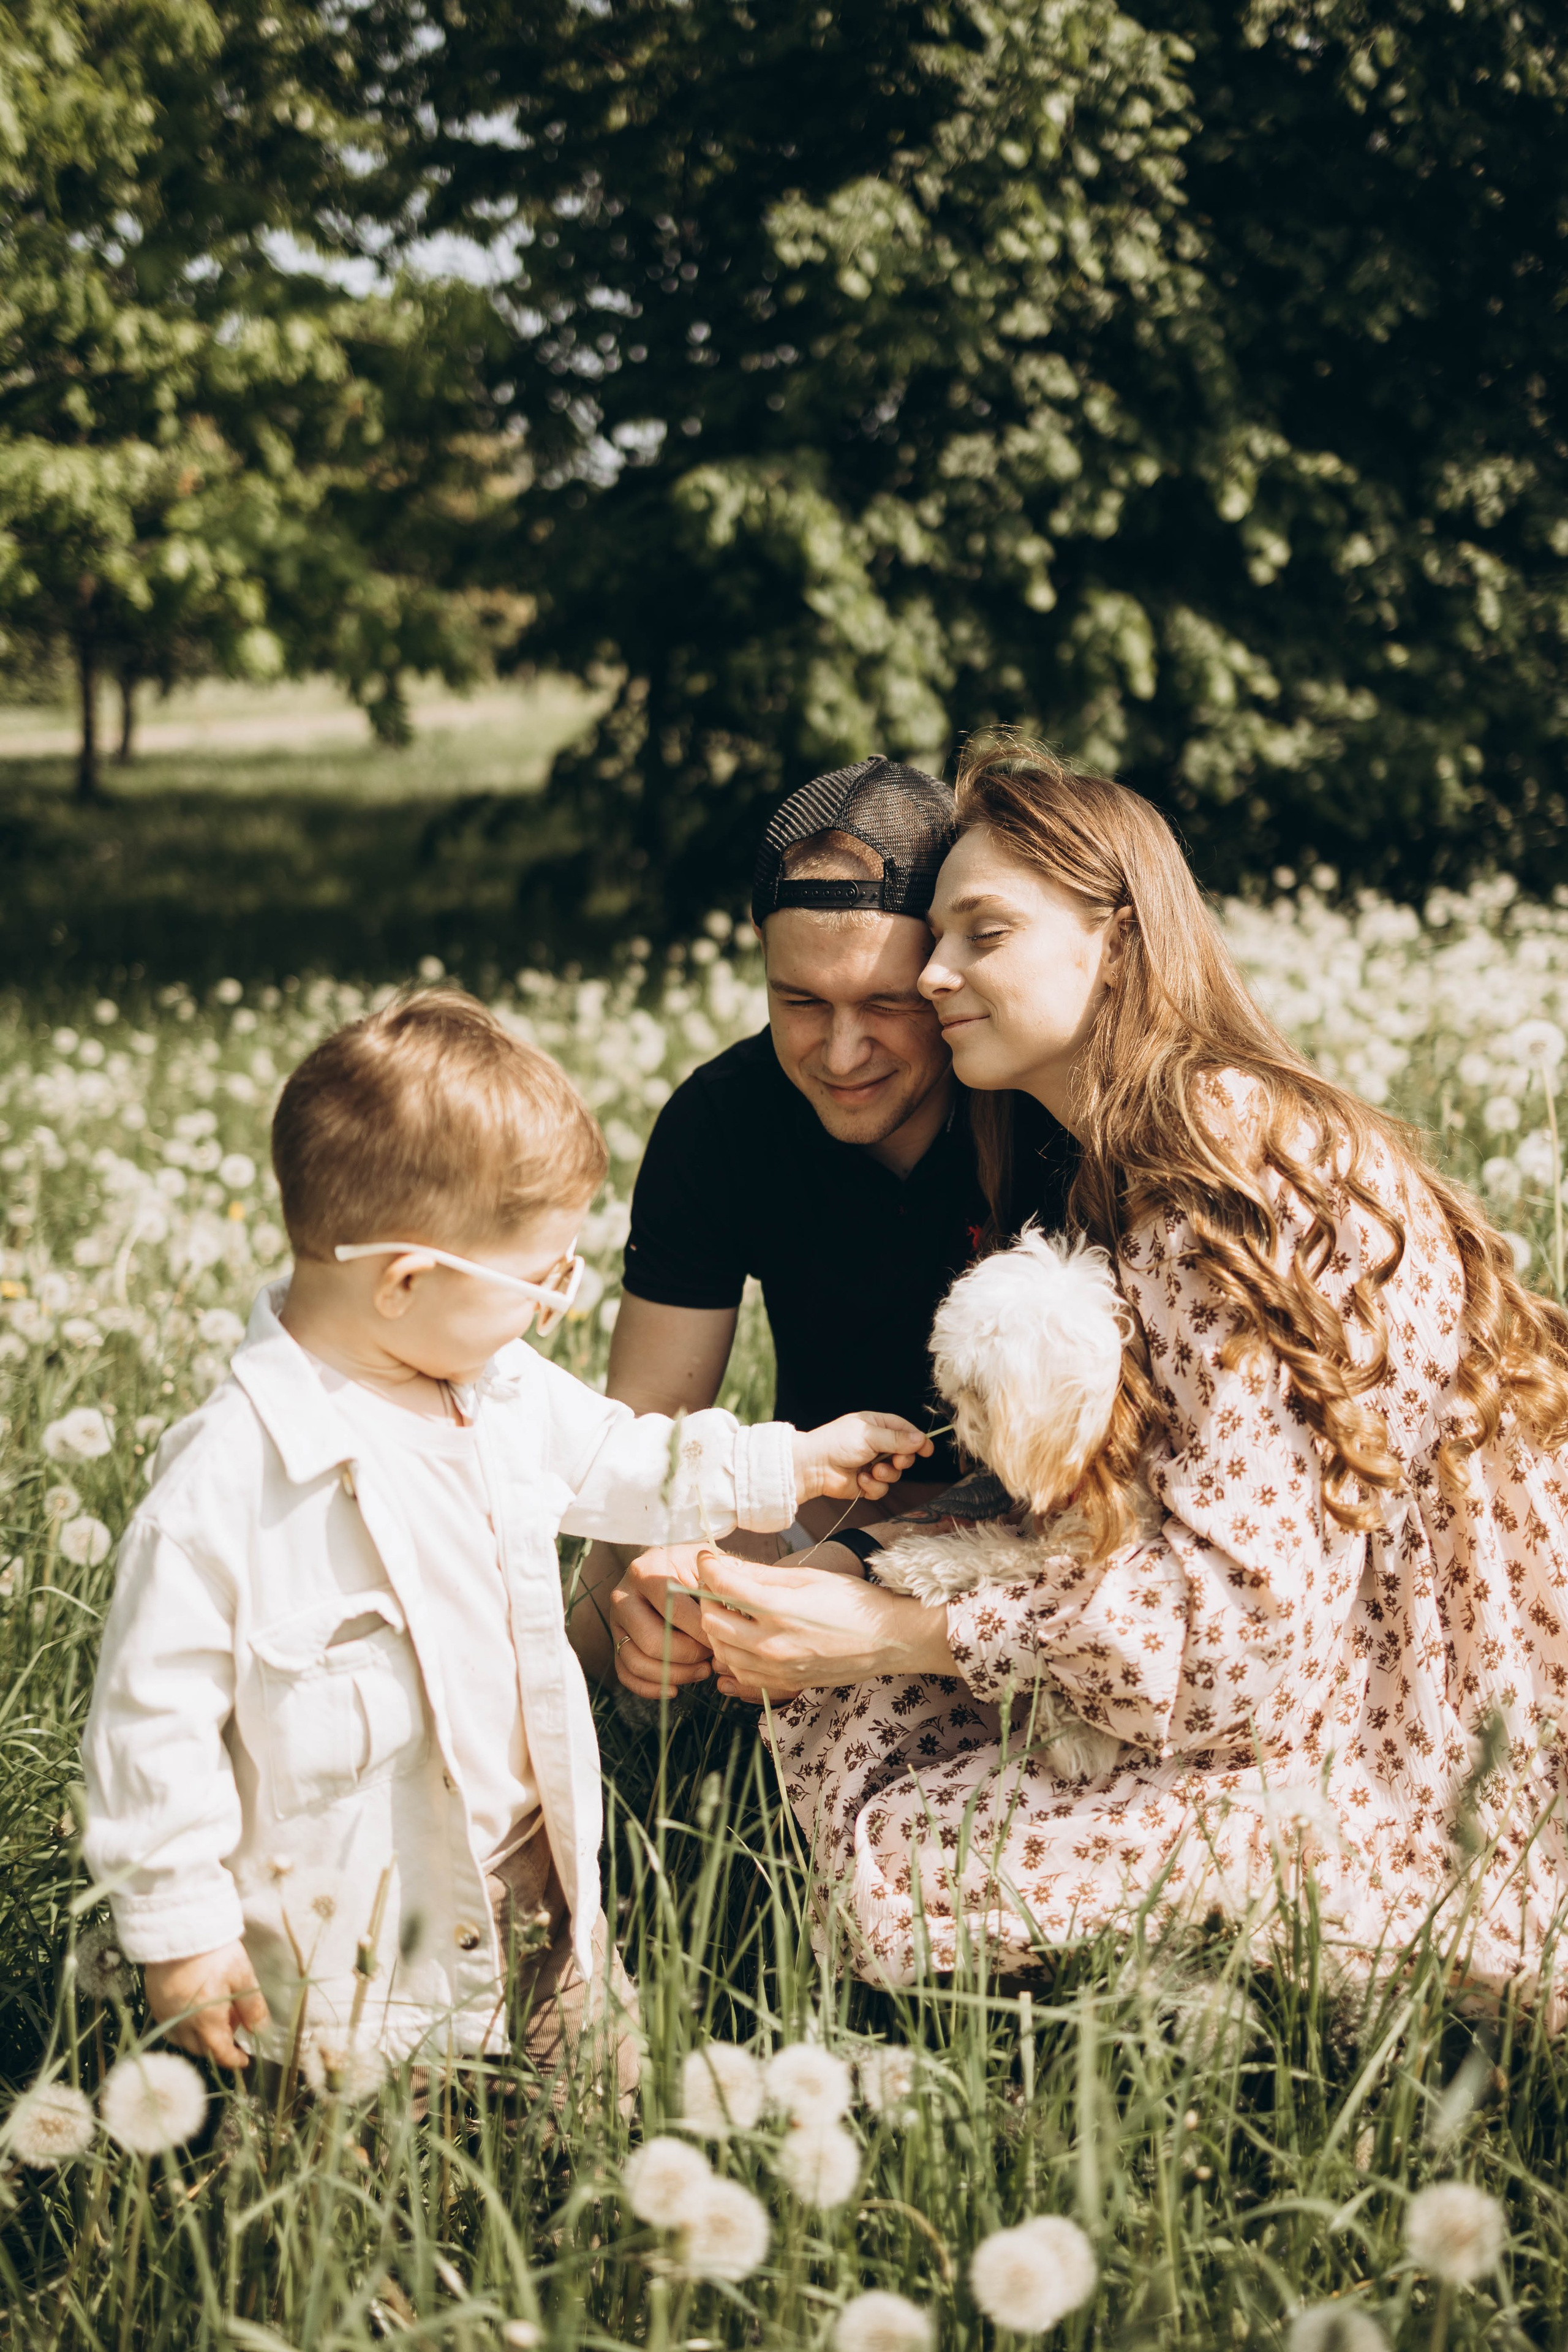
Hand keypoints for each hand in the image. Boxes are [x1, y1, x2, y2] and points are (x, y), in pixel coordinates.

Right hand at [144, 1942, 268, 2071]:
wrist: (179, 1930)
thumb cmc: (215, 1953)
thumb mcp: (242, 1976)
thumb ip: (252, 2007)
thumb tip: (260, 2030)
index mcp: (206, 2022)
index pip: (221, 2054)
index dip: (234, 2060)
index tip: (244, 2059)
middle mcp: (183, 2025)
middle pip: (202, 2049)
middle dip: (219, 2045)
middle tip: (234, 2024)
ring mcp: (166, 2015)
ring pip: (184, 2040)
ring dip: (201, 2038)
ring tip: (215, 2015)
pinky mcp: (156, 2003)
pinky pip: (171, 2026)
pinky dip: (185, 2026)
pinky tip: (195, 2009)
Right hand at [610, 1545, 715, 1697]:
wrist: (670, 1565)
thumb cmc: (695, 1567)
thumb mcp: (707, 1565)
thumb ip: (717, 1586)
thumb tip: (728, 1618)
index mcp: (646, 1572)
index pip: (674, 1611)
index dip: (701, 1631)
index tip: (723, 1639)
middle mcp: (623, 1596)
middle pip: (652, 1641)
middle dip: (688, 1656)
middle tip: (712, 1657)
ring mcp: (616, 1621)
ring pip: (637, 1661)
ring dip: (674, 1675)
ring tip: (702, 1671)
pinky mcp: (617, 1640)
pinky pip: (626, 1673)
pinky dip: (650, 1688)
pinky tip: (675, 1689)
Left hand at [670, 1546, 955, 1701]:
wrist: (891, 1640)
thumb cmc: (854, 1602)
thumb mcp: (808, 1577)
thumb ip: (762, 1575)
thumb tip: (725, 1565)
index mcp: (778, 1609)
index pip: (721, 1586)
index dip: (707, 1568)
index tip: (706, 1559)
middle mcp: (772, 1644)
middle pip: (712, 1623)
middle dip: (708, 1601)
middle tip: (719, 1587)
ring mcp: (777, 1669)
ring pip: (721, 1653)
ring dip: (718, 1631)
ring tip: (733, 1612)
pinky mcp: (785, 1684)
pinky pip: (741, 1675)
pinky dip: (733, 1657)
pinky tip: (745, 1640)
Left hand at [793, 1414, 933, 1502]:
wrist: (814, 1467)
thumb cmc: (837, 1443)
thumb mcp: (869, 1435)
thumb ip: (897, 1439)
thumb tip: (921, 1439)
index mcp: (876, 1426)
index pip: (905, 1430)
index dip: (918, 1440)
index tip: (927, 1450)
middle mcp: (876, 1445)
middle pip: (905, 1454)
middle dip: (902, 1459)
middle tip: (895, 1460)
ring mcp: (872, 1465)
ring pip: (895, 1473)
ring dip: (886, 1474)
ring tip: (871, 1471)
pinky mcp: (866, 1483)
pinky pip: (882, 1488)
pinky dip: (873, 1486)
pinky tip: (860, 1480)